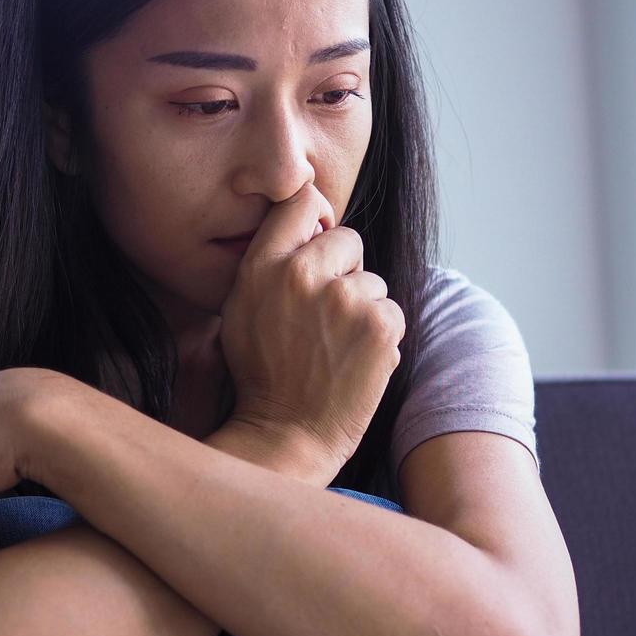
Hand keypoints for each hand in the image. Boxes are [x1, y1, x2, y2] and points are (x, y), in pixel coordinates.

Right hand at [217, 181, 406, 472]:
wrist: (287, 435)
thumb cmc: (263, 375)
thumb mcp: (242, 309)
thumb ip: (269, 263)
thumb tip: (312, 219)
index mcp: (262, 266)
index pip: (300, 200)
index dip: (318, 218)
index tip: (319, 240)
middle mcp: (300, 273)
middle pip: (347, 237)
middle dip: (345, 269)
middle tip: (325, 316)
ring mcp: (343, 298)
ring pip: (372, 280)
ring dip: (364, 308)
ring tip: (336, 347)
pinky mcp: (379, 324)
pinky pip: (392, 311)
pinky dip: (381, 336)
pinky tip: (355, 362)